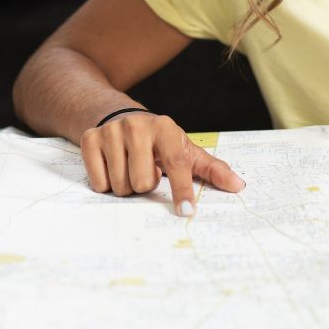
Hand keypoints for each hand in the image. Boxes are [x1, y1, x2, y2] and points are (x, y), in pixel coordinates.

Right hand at [79, 112, 243, 215]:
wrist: (121, 117)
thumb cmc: (159, 142)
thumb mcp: (185, 150)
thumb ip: (211, 169)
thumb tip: (238, 185)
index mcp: (166, 129)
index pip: (176, 164)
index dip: (181, 189)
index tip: (187, 211)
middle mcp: (138, 126)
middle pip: (143, 183)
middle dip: (145, 185)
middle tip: (145, 170)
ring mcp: (112, 131)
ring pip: (120, 186)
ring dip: (126, 186)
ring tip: (129, 167)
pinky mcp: (90, 139)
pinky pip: (99, 183)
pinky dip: (106, 182)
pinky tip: (112, 165)